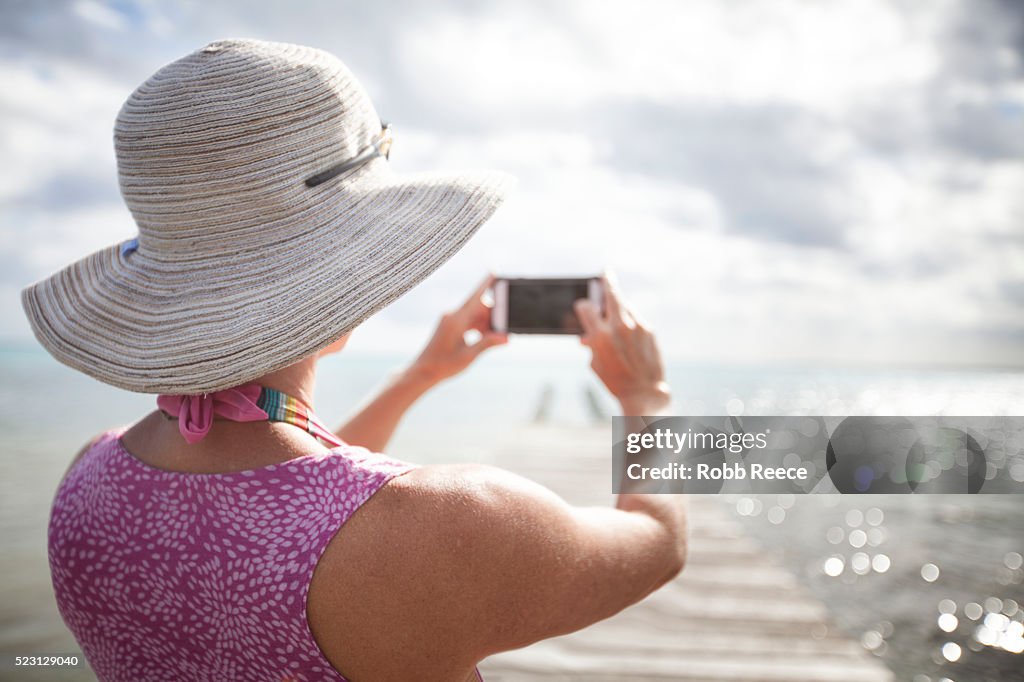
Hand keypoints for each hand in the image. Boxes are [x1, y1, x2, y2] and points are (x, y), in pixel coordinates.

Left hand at [411, 275, 508, 384]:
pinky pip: (469, 321)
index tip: (495, 271)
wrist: (423, 372)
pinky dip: (479, 328)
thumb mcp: (469, 356)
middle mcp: (452, 316)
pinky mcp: (451, 326)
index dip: (486, 284)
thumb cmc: (443, 365)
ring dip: (486, 324)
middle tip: (505, 328)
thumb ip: (487, 344)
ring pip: (475, 315)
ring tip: (496, 339)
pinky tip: (485, 339)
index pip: (475, 297)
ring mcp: (451, 320)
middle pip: (479, 307)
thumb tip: (506, 337)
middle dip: (493, 315)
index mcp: (456, 320)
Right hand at [575, 274, 670, 413]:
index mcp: (600, 336)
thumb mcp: (595, 364)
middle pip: (612, 293)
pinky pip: (636, 318)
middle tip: (605, 272)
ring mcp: (637, 326)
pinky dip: (631, 320)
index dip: (583, 307)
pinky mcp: (649, 330)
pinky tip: (629, 331)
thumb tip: (589, 334)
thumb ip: (591, 344)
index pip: (586, 308)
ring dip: (620, 306)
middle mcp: (619, 327)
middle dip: (607, 281)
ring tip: (616, 312)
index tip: (584, 306)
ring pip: (626, 305)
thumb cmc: (616, 381)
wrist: (644, 392)